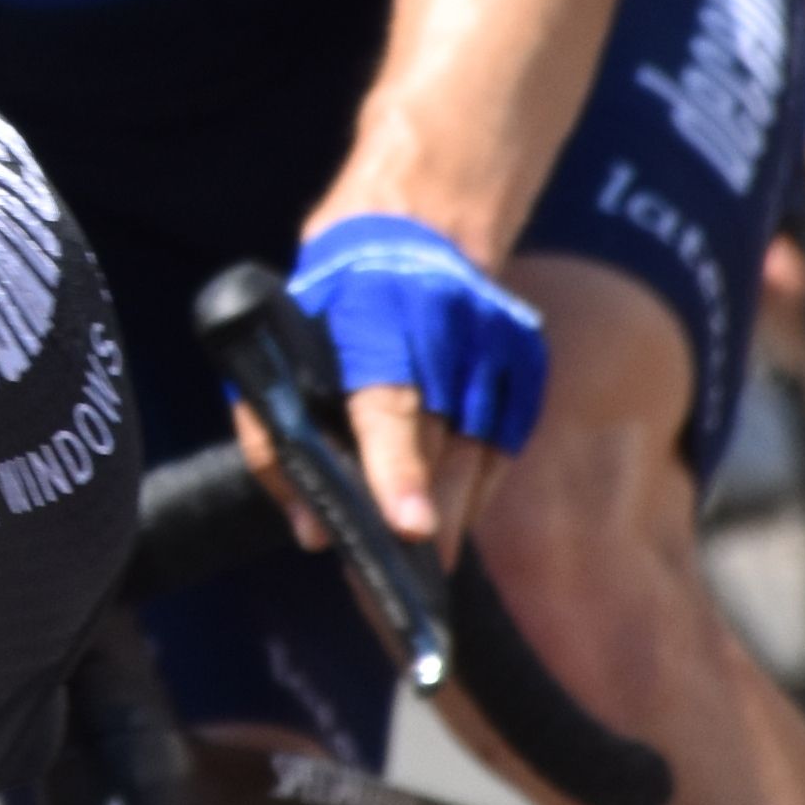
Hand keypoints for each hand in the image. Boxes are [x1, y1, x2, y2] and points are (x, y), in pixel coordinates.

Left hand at [284, 214, 549, 551]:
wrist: (414, 225)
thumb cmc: (332, 299)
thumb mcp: (281, 351)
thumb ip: (277, 437)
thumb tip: (309, 531)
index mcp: (378, 320)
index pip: (390, 407)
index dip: (399, 471)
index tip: (409, 527)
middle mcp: (448, 331)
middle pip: (444, 448)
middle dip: (424, 520)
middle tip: (400, 579)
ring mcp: (497, 344)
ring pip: (481, 456)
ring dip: (452, 513)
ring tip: (423, 562)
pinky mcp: (526, 361)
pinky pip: (504, 447)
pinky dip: (475, 484)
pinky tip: (448, 508)